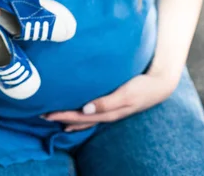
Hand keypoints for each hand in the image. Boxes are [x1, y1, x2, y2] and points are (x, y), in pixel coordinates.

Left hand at [41, 68, 178, 131]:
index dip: (63, 116)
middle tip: (43, 114)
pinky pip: (93, 111)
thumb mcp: (126, 94)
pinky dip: (82, 114)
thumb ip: (107, 102)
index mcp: (108, 112)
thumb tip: (86, 109)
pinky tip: (78, 111)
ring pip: (86, 117)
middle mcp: (107, 113)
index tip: (46, 113)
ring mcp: (110, 109)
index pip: (80, 117)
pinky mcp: (113, 102)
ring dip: (70, 118)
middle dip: (62, 118)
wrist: (160, 84)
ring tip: (55, 118)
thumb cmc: (142, 86)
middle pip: (80, 119)